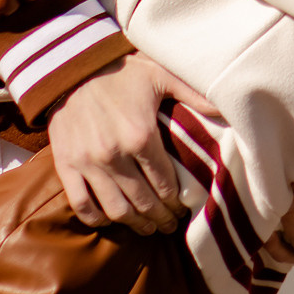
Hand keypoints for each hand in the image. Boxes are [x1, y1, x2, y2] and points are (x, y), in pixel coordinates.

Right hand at [47, 55, 215, 233]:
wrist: (71, 66)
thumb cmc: (121, 71)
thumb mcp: (160, 75)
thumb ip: (193, 95)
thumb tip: (227, 110)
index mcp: (140, 135)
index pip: (166, 185)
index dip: (177, 202)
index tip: (183, 208)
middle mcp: (113, 155)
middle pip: (143, 203)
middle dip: (161, 218)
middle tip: (169, 224)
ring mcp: (87, 163)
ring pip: (116, 210)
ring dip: (135, 225)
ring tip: (147, 227)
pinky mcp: (66, 164)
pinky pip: (81, 205)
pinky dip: (96, 219)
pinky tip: (110, 220)